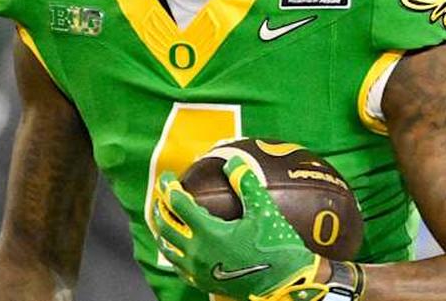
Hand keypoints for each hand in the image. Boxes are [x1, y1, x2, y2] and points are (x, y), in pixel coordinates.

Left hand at [152, 155, 325, 300]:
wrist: (284, 285)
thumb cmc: (276, 249)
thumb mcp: (264, 212)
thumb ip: (246, 184)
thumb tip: (233, 161)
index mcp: (208, 232)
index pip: (177, 204)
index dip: (169, 187)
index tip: (168, 176)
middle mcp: (197, 252)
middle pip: (165, 225)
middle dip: (161, 207)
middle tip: (163, 195)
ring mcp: (197, 270)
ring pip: (167, 248)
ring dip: (162, 230)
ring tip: (164, 218)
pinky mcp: (203, 283)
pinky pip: (178, 266)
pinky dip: (172, 251)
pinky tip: (178, 247)